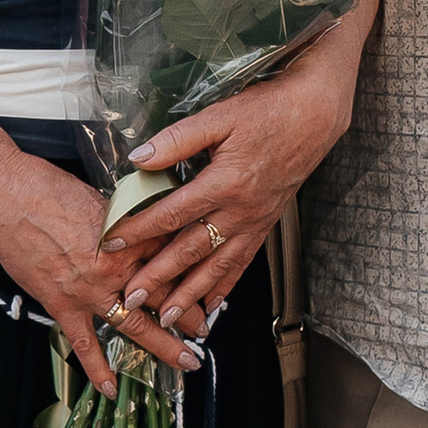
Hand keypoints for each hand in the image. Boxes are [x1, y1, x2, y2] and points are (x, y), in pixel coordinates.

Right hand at [0, 160, 200, 398]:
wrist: (7, 201)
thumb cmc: (46, 190)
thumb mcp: (101, 198)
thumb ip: (125, 220)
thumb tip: (141, 227)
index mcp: (129, 236)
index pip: (174, 255)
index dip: (195, 268)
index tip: (209, 276)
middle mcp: (116, 267)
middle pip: (166, 294)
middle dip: (191, 312)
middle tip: (207, 325)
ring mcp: (90, 291)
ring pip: (137, 325)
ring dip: (165, 345)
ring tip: (187, 360)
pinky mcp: (64, 305)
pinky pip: (85, 344)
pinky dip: (97, 369)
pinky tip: (112, 389)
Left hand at [114, 34, 366, 331]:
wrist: (316, 116)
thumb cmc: (269, 110)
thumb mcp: (220, 116)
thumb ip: (177, 140)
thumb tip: (139, 159)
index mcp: (225, 183)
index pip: (171, 213)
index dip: (139, 229)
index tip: (111, 243)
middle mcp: (240, 210)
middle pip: (192, 250)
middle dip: (160, 278)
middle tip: (132, 299)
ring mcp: (255, 221)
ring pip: (218, 266)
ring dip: (191, 294)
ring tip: (169, 317)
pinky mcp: (265, 224)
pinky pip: (243, 262)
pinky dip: (226, 285)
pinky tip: (212, 302)